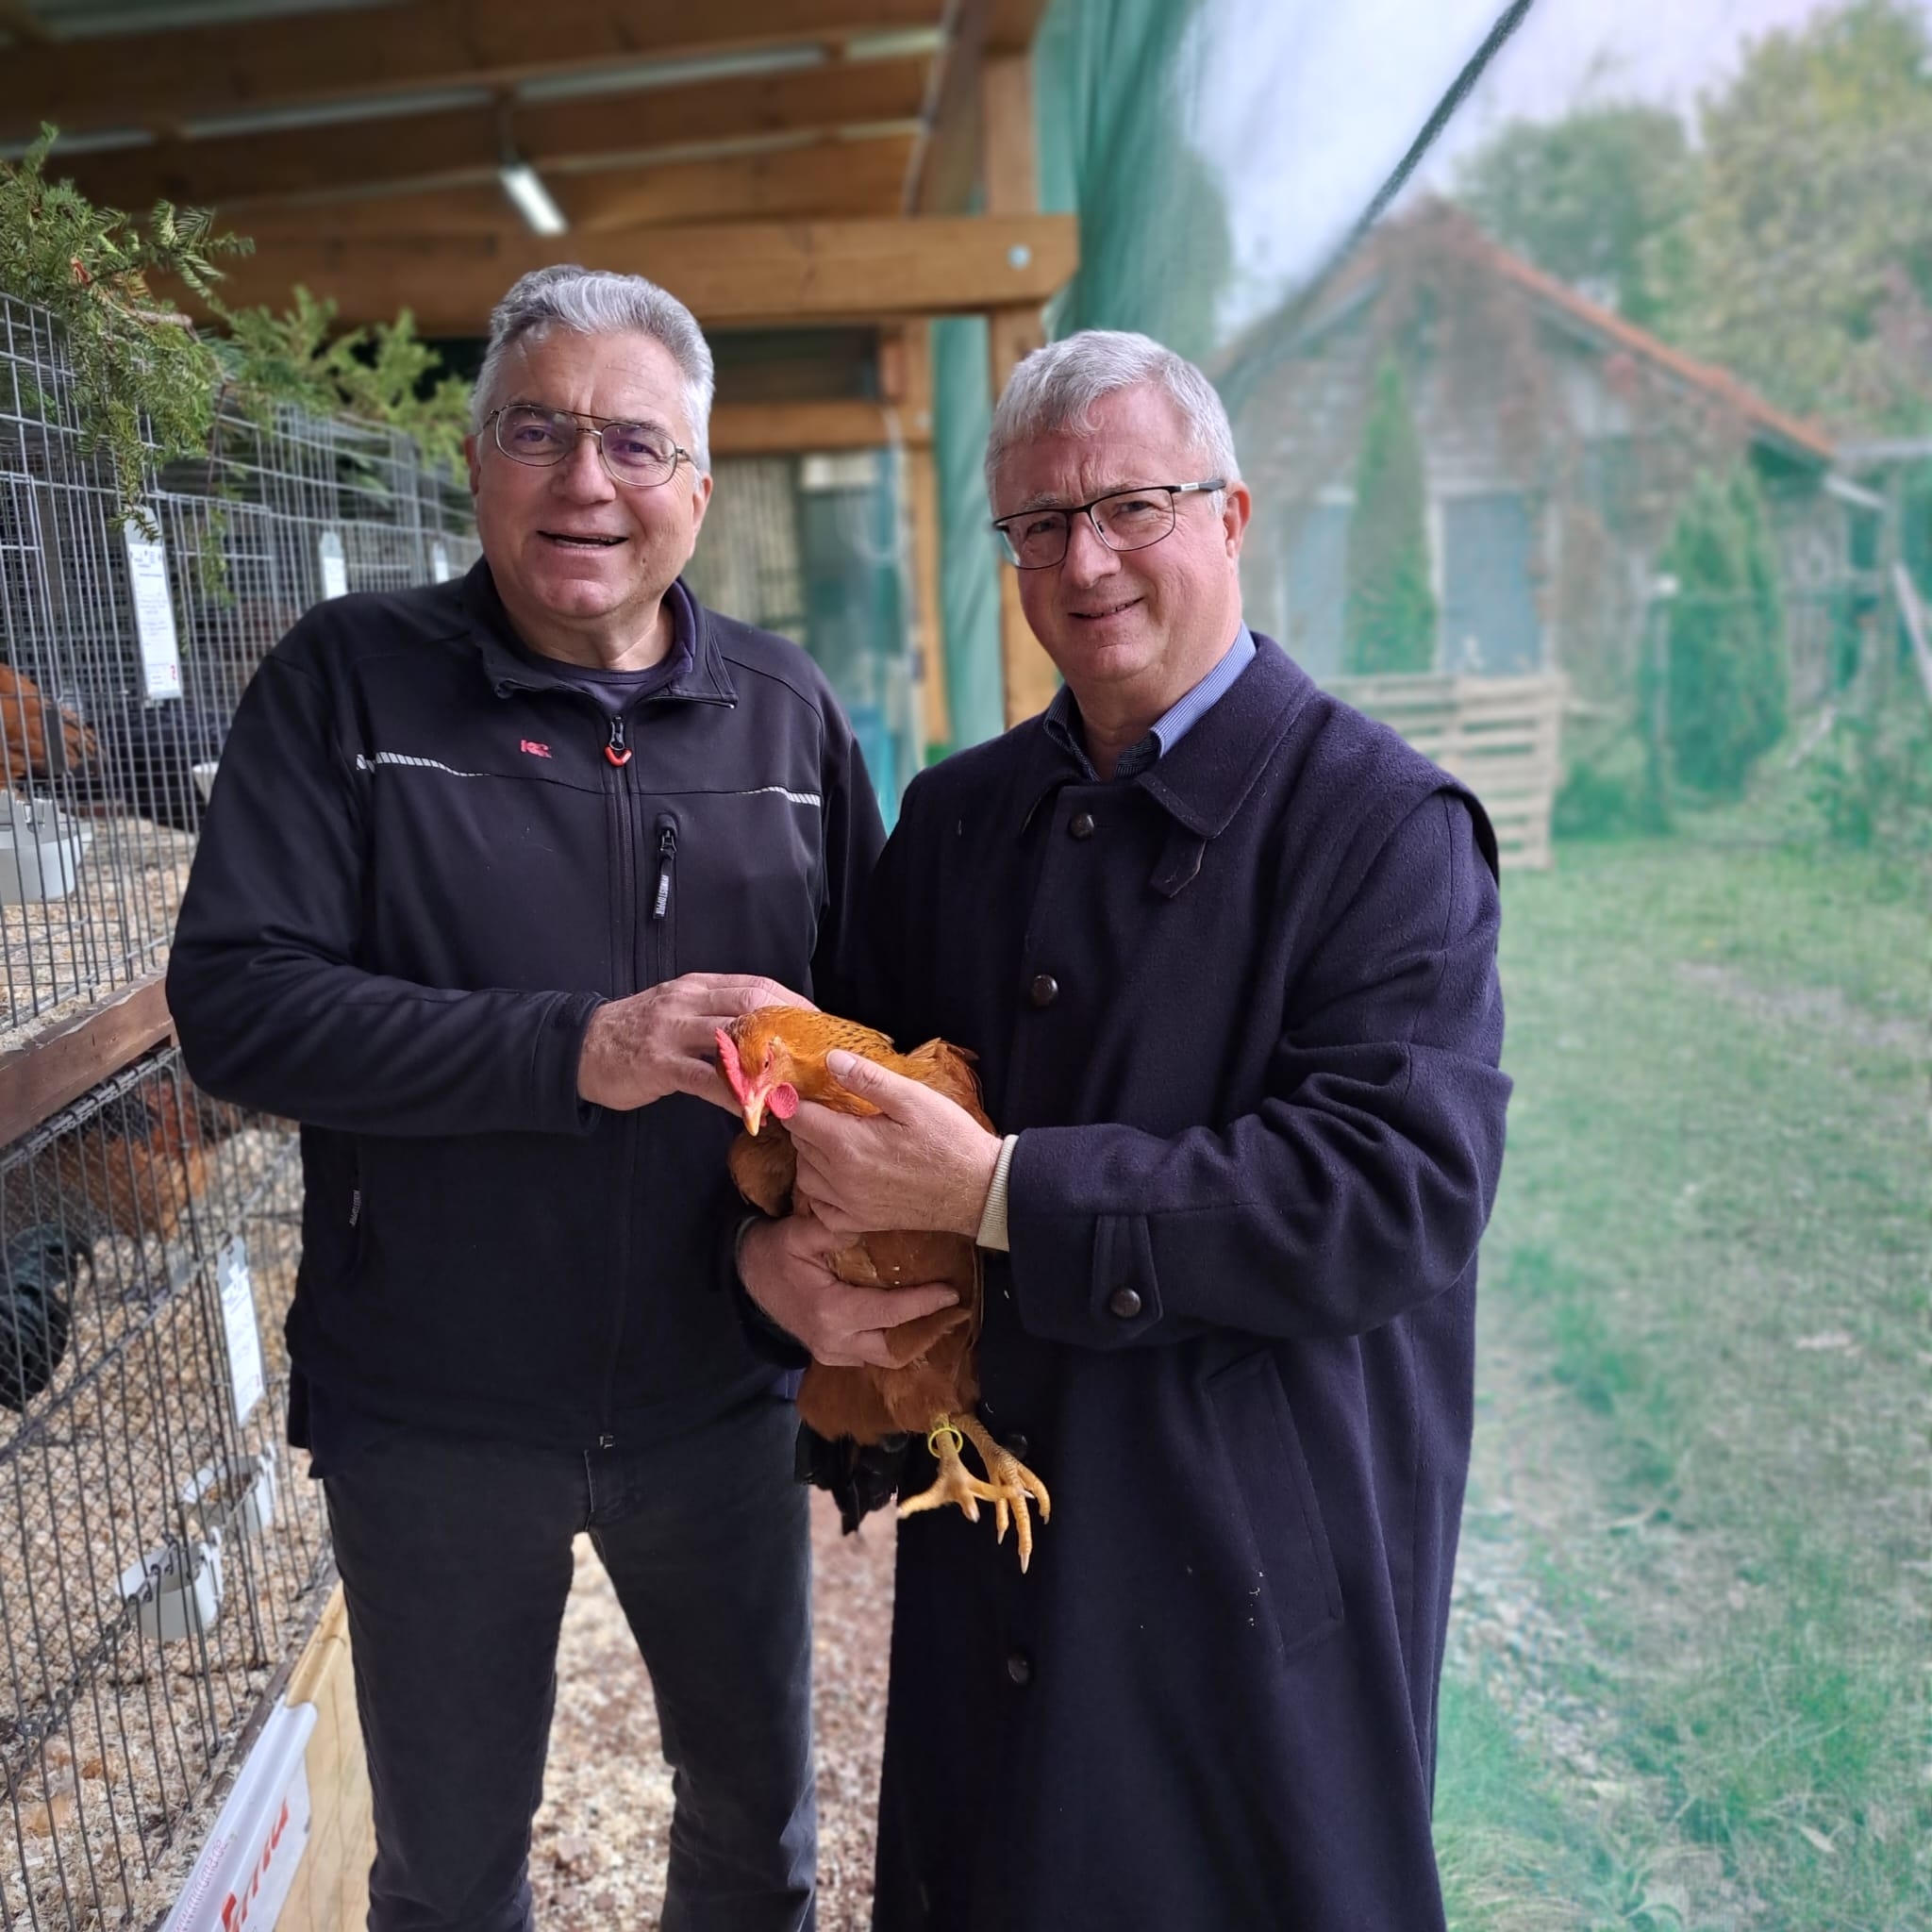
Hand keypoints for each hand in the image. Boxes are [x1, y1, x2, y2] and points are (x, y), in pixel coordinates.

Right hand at [578, 974, 812, 1111]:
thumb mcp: (679, 1010)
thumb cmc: (637, 1033)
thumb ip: (717, 1014)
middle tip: (816, 1055)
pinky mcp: (657, 1063)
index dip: (794, 1004)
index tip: (820, 1026)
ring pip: (731, 1036)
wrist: (580, 1047)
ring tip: (796, 1084)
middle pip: (752, 1003)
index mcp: (699, 986)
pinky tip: (754, 1109)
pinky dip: (733, 1093)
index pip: (757, 986)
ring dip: (768, 1061)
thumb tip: (767, 1033)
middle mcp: (688, 1001)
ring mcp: (671, 1031)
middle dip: (791, 1027)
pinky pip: (703, 1078)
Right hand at [737, 1214, 960, 1368]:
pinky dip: (891, 1342)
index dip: (923, 1304)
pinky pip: (869, 1356)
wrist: (746, 1275)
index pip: (889, 1314)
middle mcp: (834, 1341)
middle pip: (893, 1349)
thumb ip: (833, 1230)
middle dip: (925, 1332)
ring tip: (938, 1316)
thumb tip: (872, 1224)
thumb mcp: (798, 1233)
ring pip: (882, 1358)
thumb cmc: (774, 1252)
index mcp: (831, 1312)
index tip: (951, 1293)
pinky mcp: (830, 1354)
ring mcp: (830, 1353)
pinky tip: (910, 1323)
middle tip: (952, 1310)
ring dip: (911, 1340)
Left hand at [787, 1051, 1001, 1241]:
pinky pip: (821, 1209)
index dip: (795, 1100)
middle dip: (807, 1124)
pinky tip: (839, 1177)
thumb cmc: (949, 1140)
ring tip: (835, 1141)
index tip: (802, 1091)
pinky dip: (821, 1192)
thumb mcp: (913, 1098)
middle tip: (829, 1110)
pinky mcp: (861, 1222)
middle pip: (799, 1145)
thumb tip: (830, 1060)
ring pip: (805, 1176)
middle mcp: (840, 1177)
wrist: (977, 1189)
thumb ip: (868, 1078)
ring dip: (811, 1157)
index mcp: (847, 1143)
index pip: (797, 1118)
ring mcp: (849, 1203)